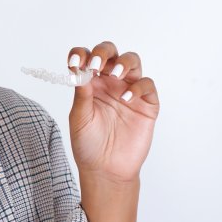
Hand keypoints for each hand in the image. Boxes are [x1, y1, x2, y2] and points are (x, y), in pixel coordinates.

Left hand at [66, 41, 159, 221]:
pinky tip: (126, 99)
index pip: (86, 58)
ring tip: (115, 74)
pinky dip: (138, 87)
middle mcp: (109, 82)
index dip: (80, 54)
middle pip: (110, 53)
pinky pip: (147, 85)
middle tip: (96, 64)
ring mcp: (129, 90)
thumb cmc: (88, 143)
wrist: (106, 169)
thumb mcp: (80, 118)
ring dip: (124, 63)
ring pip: (132, 62)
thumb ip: (82, 94)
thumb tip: (80, 70)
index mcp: (90, 83)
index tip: (75, 63)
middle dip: (104, 52)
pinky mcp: (147, 104)